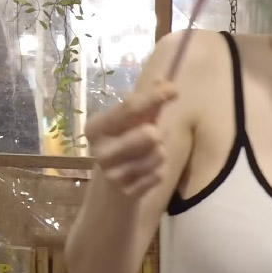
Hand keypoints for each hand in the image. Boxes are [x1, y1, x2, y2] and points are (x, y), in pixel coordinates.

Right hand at [85, 79, 177, 196]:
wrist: (112, 189)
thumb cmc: (124, 146)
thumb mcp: (132, 122)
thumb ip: (148, 103)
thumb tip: (164, 80)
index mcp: (96, 127)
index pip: (130, 107)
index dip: (154, 97)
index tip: (175, 90)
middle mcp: (100, 150)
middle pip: (149, 133)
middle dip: (158, 133)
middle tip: (151, 136)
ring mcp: (113, 174)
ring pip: (159, 154)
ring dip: (160, 153)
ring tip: (147, 155)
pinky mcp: (127, 192)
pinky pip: (159, 174)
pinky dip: (158, 171)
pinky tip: (145, 173)